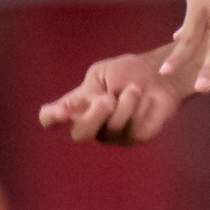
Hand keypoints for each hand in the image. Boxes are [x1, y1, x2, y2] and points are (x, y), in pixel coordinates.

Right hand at [38, 49, 190, 145]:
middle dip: (93, 117)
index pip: (51, 118)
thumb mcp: (101, 74)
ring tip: (134, 89)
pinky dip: (140, 111)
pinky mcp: (134, 138)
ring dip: (124, 106)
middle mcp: (91, 123)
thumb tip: (81, 107)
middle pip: (79, 133)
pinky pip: (132, 130)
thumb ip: (88, 91)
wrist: (159, 75)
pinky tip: (147, 100)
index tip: (60, 112)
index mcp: (78, 106)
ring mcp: (111, 134)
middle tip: (107, 99)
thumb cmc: (127, 72)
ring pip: (109, 130)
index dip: (51, 118)